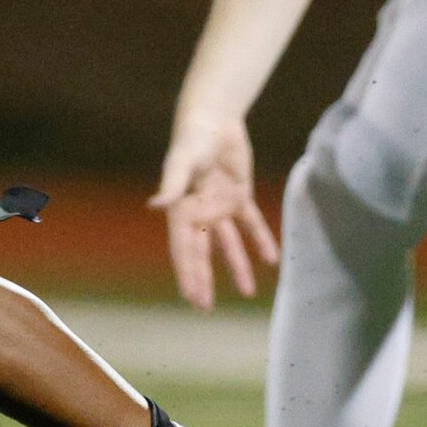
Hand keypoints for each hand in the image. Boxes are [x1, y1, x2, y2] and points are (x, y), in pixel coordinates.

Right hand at [152, 107, 277, 310]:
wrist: (214, 118)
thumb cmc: (192, 139)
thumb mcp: (181, 162)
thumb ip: (171, 184)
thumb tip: (154, 205)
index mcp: (182, 209)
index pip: (184, 249)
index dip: (188, 274)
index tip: (192, 298)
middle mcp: (200, 212)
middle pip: (203, 252)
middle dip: (204, 279)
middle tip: (206, 308)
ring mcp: (220, 205)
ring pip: (230, 243)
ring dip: (238, 266)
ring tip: (247, 292)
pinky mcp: (239, 195)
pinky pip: (251, 222)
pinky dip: (261, 240)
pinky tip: (271, 259)